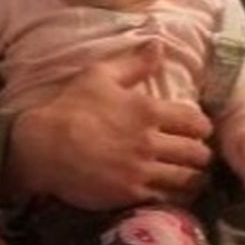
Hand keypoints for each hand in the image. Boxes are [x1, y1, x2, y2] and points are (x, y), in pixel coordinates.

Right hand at [5, 41, 212, 209]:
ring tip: (190, 176)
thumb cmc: (70, 107)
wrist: (42, 146)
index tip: (196, 130)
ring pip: (188, 179)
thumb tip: (158, 45)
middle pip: (197, 153)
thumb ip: (134, 63)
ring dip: (193, 177)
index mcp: (147, 111)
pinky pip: (167, 199)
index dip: (201, 127)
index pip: (196, 123)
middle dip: (200, 154)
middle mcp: (150, 142)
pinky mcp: (131, 193)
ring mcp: (141, 170)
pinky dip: (175, 196)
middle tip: (193, 154)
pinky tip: (172, 192)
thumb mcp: (99, 76)